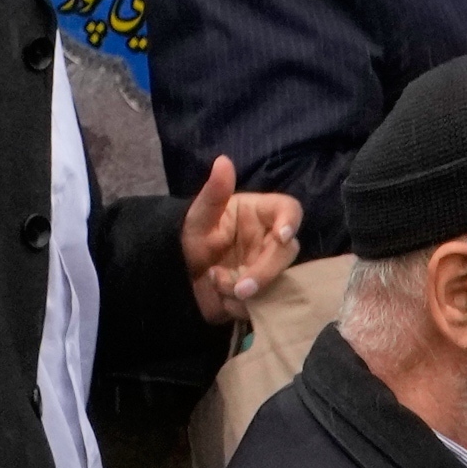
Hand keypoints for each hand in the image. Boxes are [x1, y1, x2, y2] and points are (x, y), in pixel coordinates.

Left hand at [175, 158, 300, 328]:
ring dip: (248, 291)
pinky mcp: (263, 295)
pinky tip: (220, 300)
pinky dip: (241, 306)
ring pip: (279, 281)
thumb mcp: (197, 217)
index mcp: (259, 214)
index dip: (290, 221)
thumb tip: (223, 160)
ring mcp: (268, 269)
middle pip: (287, 252)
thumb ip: (214, 193)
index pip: (288, 209)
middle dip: (265, 271)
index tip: (280, 236)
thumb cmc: (190, 238)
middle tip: (239, 287)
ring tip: (215, 284)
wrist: (176, 275)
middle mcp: (269, 241)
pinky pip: (265, 304)